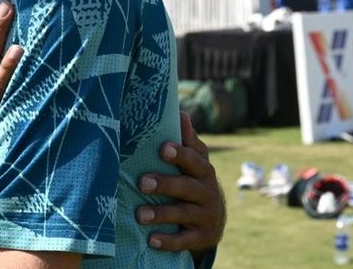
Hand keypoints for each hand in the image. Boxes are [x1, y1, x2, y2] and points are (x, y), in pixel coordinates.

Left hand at [135, 111, 225, 253]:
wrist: (213, 221)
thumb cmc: (193, 181)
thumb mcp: (193, 163)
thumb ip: (187, 141)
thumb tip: (181, 112)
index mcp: (202, 170)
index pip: (194, 159)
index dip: (180, 153)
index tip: (162, 148)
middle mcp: (207, 192)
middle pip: (187, 186)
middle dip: (166, 184)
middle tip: (142, 182)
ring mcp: (206, 215)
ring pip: (183, 214)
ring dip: (162, 214)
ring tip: (140, 215)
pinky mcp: (202, 237)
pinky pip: (186, 240)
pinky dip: (169, 241)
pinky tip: (151, 240)